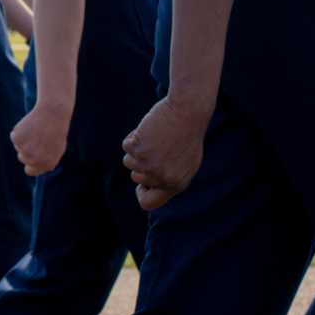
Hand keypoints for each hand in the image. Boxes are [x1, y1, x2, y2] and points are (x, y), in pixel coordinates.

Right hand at [11, 103, 70, 177]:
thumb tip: (36, 166)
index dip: (30, 163)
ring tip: (36, 130)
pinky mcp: (17, 139)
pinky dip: (20, 131)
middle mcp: (34, 160)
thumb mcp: (57, 149)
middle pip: (22, 158)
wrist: (52, 114)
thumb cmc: (56, 131)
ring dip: (24, 139)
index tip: (33, 155)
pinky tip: (30, 126)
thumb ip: (47, 160)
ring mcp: (25, 150)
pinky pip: (15, 137)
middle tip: (38, 138)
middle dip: (27, 150)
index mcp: (46, 164)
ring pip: (18, 147)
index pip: (30, 171)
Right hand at [123, 93, 209, 209]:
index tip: (142, 183)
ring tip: (155, 138)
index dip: (142, 192)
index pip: (149, 203)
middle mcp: (161, 178)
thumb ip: (170, 177)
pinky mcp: (137, 149)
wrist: (188, 112)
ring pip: (129, 162)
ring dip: (137, 149)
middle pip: (136, 178)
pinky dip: (134, 137)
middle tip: (158, 147)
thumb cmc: (188, 135)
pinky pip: (126, 146)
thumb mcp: (186, 162)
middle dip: (142, 163)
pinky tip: (150, 130)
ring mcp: (148, 164)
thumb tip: (149, 186)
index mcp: (176, 184)